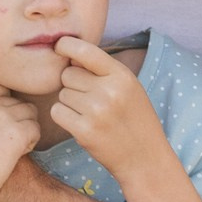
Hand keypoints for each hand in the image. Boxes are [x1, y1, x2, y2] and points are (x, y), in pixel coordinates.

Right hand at [0, 77, 37, 201]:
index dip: (1, 104)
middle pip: (15, 100)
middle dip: (13, 116)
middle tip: (3, 139)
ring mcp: (2, 117)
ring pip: (29, 112)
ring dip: (24, 126)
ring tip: (11, 146)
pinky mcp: (16, 134)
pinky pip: (35, 128)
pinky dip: (31, 140)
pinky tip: (18, 153)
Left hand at [50, 38, 183, 193]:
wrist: (144, 156)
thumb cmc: (134, 117)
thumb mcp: (129, 86)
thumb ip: (103, 70)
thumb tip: (70, 55)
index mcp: (122, 75)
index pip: (87, 51)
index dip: (67, 45)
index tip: (60, 46)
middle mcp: (109, 90)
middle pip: (69, 74)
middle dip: (73, 83)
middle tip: (88, 97)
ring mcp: (96, 111)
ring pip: (62, 93)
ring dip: (69, 101)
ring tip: (89, 112)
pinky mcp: (84, 131)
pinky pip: (57, 111)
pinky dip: (63, 116)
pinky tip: (79, 122)